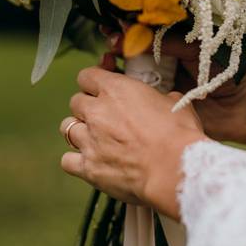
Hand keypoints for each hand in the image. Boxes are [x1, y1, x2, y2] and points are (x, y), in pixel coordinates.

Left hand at [59, 66, 206, 220]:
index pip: (87, 75)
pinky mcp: (88, 167)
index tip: (101, 88)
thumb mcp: (175, 104)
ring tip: (93, 139)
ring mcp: (89, 140)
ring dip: (79, 131)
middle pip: (76, 102)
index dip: (94, 82)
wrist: (174, 169)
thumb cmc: (178, 135)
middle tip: (103, 116)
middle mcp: (97, 112)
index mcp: (116, 90)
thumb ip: (160, 99)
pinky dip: (75, 160)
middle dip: (87, 107)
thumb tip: (164, 100)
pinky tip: (89, 161)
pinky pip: (67, 160)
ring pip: (67, 128)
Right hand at [108, 31, 245, 148]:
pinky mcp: (157, 110)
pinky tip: (114, 85)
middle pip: (127, 56)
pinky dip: (121, 94)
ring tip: (109, 62)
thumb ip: (165, 41)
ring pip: (125, 78)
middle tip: (108, 44)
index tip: (111, 26)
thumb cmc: (225, 70)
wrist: (245, 104)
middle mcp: (160, 67)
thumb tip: (131, 35)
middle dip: (114, 49)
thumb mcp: (194, 48)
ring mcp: (156, 89)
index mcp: (170, 49)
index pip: (139, 36)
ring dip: (113, 69)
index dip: (124, 31)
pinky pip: (134, 102)